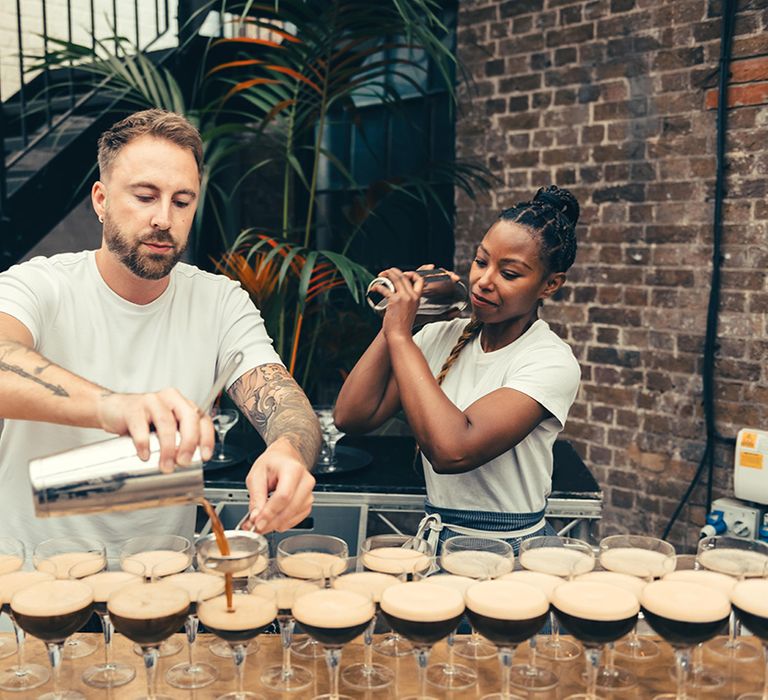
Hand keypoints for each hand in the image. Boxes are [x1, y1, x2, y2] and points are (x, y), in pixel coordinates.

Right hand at [97, 388, 214, 471]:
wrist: (111, 410)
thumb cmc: (142, 421)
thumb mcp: (163, 429)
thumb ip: (176, 440)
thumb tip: (186, 464)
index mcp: (182, 405)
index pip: (202, 419)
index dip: (206, 438)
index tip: (204, 456)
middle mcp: (171, 399)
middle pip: (188, 418)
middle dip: (189, 442)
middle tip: (184, 462)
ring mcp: (152, 401)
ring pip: (166, 423)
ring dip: (168, 448)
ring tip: (166, 465)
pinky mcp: (133, 408)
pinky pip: (141, 427)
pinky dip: (144, 443)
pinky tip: (145, 455)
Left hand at [242, 437, 315, 532]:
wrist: (284, 460)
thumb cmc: (272, 464)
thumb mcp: (256, 476)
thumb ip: (256, 497)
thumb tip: (256, 517)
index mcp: (292, 469)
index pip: (284, 495)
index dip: (270, 512)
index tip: (257, 522)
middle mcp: (305, 481)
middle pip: (290, 508)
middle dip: (271, 521)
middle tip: (256, 527)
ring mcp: (309, 493)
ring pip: (294, 516)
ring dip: (276, 524)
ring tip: (261, 523)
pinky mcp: (308, 503)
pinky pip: (297, 519)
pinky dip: (283, 523)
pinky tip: (273, 520)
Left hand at [376, 267, 423, 339]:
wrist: (400, 335)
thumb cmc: (402, 326)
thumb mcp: (409, 311)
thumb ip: (406, 302)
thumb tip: (397, 295)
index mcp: (417, 298)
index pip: (420, 280)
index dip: (411, 274)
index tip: (403, 274)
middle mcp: (412, 296)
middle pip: (405, 276)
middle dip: (394, 271)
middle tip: (387, 272)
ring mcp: (404, 297)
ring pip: (396, 278)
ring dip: (387, 274)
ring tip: (381, 275)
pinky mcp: (394, 301)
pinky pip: (385, 288)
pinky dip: (378, 286)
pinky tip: (374, 287)